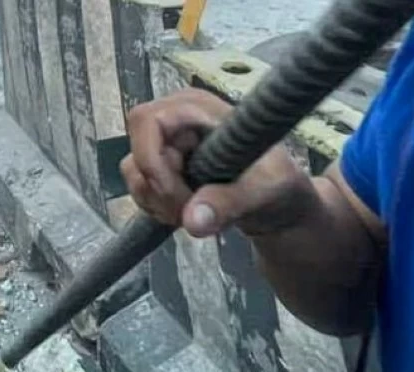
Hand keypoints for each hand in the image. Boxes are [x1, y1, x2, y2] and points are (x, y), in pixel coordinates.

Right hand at [120, 88, 314, 237]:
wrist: (276, 201)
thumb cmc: (277, 183)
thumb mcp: (261, 192)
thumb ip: (228, 204)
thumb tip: (192, 221)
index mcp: (199, 107)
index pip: (147, 120)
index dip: (152, 161)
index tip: (180, 198)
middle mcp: (175, 119)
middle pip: (137, 154)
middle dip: (161, 192)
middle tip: (192, 212)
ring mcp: (165, 143)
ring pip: (136, 176)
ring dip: (160, 204)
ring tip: (198, 213)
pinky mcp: (161, 166)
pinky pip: (141, 189)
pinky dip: (159, 208)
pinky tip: (189, 213)